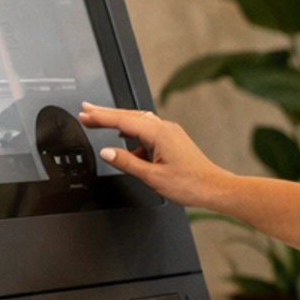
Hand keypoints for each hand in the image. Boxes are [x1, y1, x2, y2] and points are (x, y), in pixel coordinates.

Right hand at [77, 104, 228, 210]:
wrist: (213, 188)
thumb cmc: (190, 183)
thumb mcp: (152, 176)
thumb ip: (127, 162)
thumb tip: (107, 152)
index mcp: (159, 133)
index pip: (123, 120)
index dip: (101, 117)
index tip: (85, 114)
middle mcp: (164, 128)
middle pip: (129, 116)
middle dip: (106, 114)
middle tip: (86, 111)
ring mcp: (169, 133)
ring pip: (138, 123)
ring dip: (118, 122)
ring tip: (100, 123)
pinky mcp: (172, 141)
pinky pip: (147, 132)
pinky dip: (132, 134)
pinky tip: (125, 142)